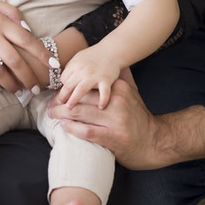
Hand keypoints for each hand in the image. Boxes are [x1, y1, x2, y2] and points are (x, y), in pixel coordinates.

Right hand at [0, 0, 52, 93]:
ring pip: (0, 73)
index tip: (54, 65)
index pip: (26, 40)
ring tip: (19, 90)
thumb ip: (10, 12)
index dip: (42, 54)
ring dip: (12, 85)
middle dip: (29, 77)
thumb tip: (27, 27)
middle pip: (16, 61)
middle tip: (37, 87)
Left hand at [49, 68, 164, 169]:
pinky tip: (63, 126)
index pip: (89, 85)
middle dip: (62, 101)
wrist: (154, 142)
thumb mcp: (133, 94)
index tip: (59, 92)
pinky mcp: (113, 138)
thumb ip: (124, 78)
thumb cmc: (139, 118)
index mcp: (119, 89)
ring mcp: (115, 121)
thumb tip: (119, 62)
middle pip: (81, 98)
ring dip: (61, 114)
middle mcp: (117, 103)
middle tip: (50, 104)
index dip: (71, 88)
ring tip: (51, 114)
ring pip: (81, 113)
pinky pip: (87, 131)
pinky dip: (72, 128)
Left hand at [57, 46, 120, 108]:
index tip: (63, 95)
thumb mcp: (78, 58)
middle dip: (62, 96)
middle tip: (59, 105)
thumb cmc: (94, 56)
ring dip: (74, 99)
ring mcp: (95, 75)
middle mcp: (83, 70)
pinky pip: (104, 92)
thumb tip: (62, 82)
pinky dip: (103, 100)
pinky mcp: (106, 79)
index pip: (63, 79)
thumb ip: (70, 68)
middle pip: (69, 85)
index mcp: (75, 64)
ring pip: (81, 89)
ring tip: (70, 108)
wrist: (111, 50)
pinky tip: (100, 107)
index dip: (62, 87)